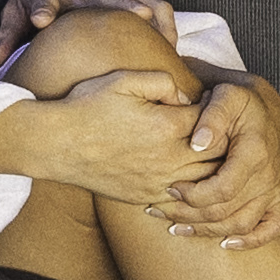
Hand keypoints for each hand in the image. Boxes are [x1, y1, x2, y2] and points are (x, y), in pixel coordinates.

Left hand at [0, 0, 160, 60]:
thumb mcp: (18, 2)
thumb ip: (9, 33)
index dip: (42, 8)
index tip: (42, 19)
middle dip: (119, 4)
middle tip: (136, 18)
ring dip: (152, 20)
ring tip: (165, 49)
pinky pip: (156, 4)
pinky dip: (167, 24)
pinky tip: (172, 48)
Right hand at [0, 67, 233, 216]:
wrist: (54, 144)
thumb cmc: (86, 106)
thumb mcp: (123, 79)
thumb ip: (162, 80)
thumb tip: (186, 97)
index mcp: (166, 126)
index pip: (214, 121)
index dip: (219, 111)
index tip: (214, 105)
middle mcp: (167, 158)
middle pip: (218, 155)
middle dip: (225, 142)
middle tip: (221, 130)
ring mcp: (157, 181)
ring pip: (206, 182)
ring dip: (215, 170)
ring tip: (212, 154)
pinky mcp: (145, 196)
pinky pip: (183, 201)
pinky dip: (194, 192)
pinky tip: (192, 180)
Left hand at [169, 73, 279, 254]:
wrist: (266, 106)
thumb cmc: (239, 100)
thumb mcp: (224, 96)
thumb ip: (211, 117)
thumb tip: (197, 144)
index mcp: (255, 152)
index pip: (223, 189)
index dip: (193, 195)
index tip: (169, 187)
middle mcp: (268, 175)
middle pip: (227, 211)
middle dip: (189, 215)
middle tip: (160, 210)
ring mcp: (275, 189)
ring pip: (242, 224)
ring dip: (208, 231)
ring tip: (177, 228)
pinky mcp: (279, 197)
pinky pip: (271, 228)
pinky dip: (250, 240)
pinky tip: (225, 243)